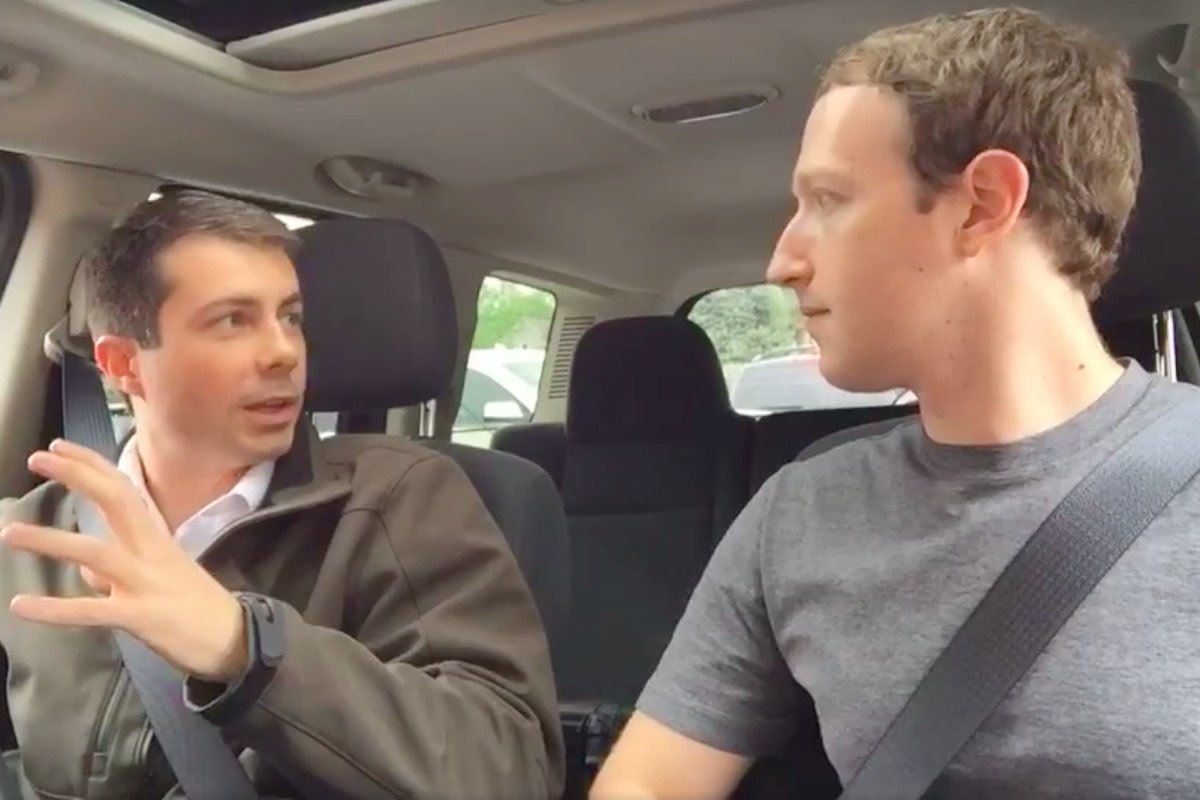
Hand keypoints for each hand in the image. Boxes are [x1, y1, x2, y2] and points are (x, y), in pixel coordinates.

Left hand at [1, 439, 247, 682]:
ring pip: (96, 554)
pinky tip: (20, 606)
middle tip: (37, 457)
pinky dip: (55, 609)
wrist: (235, 638)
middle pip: (115, 501)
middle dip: (77, 476)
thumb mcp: (160, 576)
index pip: (123, 488)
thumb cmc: (197, 604)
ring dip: (51, 542)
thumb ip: (119, 567)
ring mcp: (145, 583)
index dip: (90, 464)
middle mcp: (150, 552)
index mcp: (157, 538)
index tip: (57, 446)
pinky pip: (91, 612)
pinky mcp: (140, 617)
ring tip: (10, 534)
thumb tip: (83, 570)